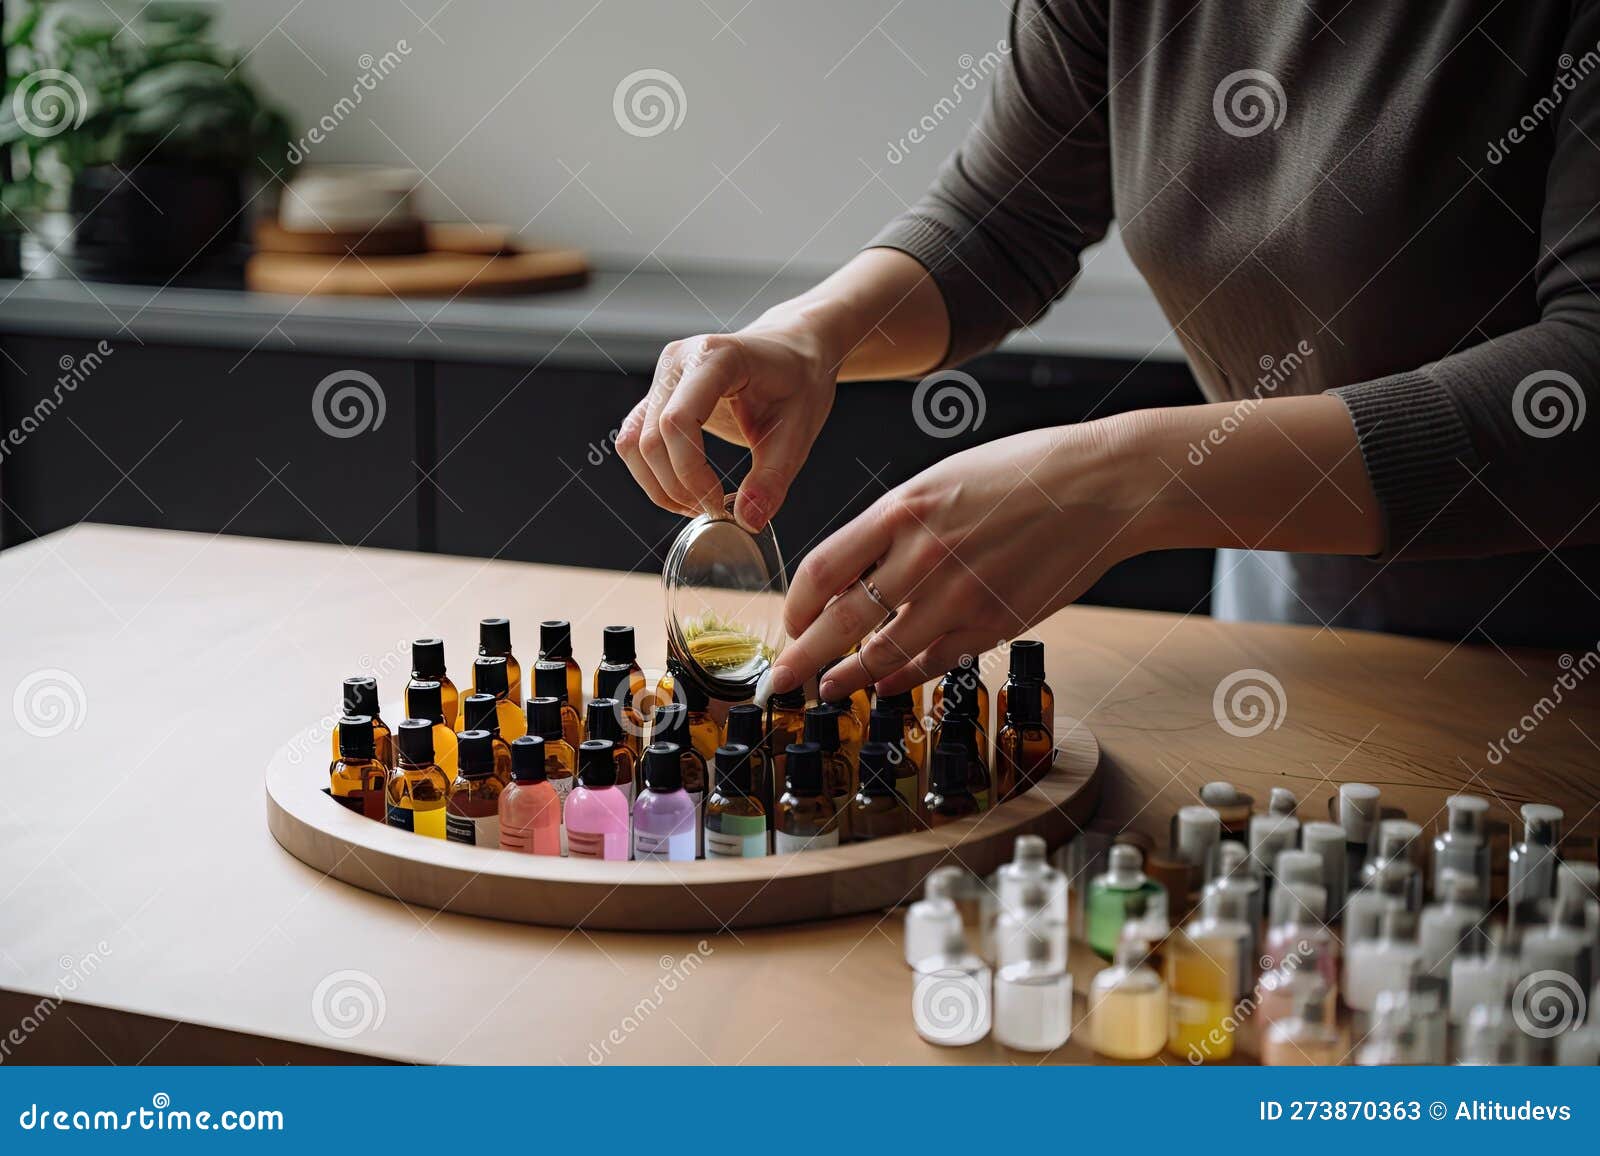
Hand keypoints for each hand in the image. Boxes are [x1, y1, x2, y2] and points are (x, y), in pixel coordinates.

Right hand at [615, 324, 837, 531]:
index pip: (678, 421)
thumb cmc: (799, 381)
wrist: (793, 351)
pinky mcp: (657, 395)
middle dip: (678, 487)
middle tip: (715, 512)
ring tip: (699, 505)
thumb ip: (772, 478)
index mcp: (716, 357)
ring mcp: (663, 376)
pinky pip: (635, 440)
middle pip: (650, 438)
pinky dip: (654, 474)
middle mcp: (678, 360)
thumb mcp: (799, 432)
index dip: (690, 472)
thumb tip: (747, 520)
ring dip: (659, 485)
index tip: (720, 505)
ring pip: (633, 443)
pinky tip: (687, 490)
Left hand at [771, 420, 1149, 698]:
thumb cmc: (1022, 474)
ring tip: (830, 686)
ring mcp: (960, 596)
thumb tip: (850, 581)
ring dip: (850, 676)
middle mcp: (924, 556)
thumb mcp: (941, 482)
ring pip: (885, 653)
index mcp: (903, 510)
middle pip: (840, 622)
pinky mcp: (995, 623)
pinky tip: (886, 680)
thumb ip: (893, 529)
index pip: (822, 570)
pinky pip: (935, 661)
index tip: (789, 623)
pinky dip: (904, 675)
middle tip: (780, 681)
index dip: (796, 606)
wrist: (1101, 486)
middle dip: (802, 659)